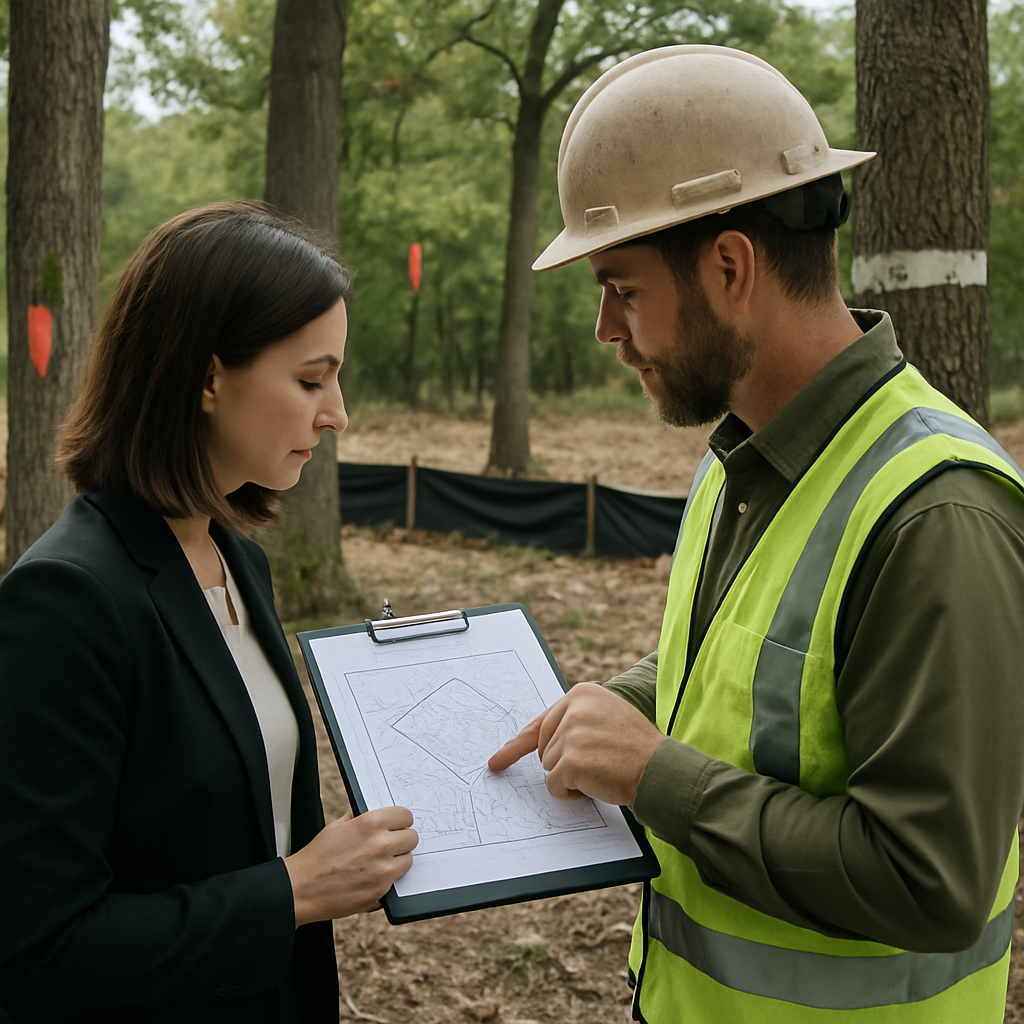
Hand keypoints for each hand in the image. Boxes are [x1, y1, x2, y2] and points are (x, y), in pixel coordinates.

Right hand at [284, 806, 417, 926]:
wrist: (301, 889)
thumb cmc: (317, 857)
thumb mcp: (338, 826)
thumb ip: (360, 816)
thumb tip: (375, 812)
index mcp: (371, 823)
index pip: (405, 816)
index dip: (400, 821)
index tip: (396, 826)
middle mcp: (381, 845)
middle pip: (412, 838)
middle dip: (401, 841)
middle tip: (388, 846)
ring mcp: (383, 870)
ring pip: (408, 860)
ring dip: (397, 861)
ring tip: (378, 863)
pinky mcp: (381, 891)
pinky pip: (396, 882)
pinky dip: (387, 881)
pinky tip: (370, 878)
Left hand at [488, 682, 664, 806]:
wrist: (661, 770)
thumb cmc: (637, 748)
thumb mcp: (607, 716)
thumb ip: (577, 719)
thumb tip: (540, 740)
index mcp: (582, 693)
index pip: (542, 722)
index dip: (519, 745)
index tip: (498, 760)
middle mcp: (574, 708)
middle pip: (544, 747)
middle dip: (563, 762)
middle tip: (595, 764)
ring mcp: (571, 734)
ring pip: (549, 767)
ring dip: (571, 777)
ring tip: (602, 771)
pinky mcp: (571, 761)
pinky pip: (554, 786)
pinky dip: (571, 793)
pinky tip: (595, 785)